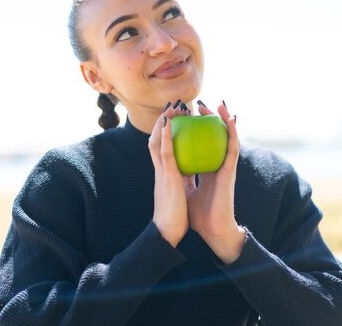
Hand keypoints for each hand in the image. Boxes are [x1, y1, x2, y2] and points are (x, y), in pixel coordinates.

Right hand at [148, 101, 193, 246]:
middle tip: (171, 107)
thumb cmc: (174, 218)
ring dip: (163, 123)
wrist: (167, 232)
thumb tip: (185, 178)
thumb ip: (180, 183)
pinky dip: (165, 136)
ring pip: (158, 141)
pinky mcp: (168, 177)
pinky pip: (165, 152)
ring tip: (171, 107)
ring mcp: (162, 173)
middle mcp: (160, 170)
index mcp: (164, 175)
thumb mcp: (178, 195)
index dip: (165, 133)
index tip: (172, 120)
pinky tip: (169, 123)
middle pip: (157, 140)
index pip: (162, 149)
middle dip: (163, 123)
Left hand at [185, 101, 245, 263]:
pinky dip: (232, 129)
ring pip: (225, 137)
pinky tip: (229, 117)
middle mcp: (214, 165)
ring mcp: (224, 166)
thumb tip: (166, 165)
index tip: (182, 116)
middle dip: (205, 120)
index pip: (197, 145)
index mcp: (202, 169)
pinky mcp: (230, 170)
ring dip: (221, 118)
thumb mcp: (182, 188)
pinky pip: (232, 145)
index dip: (191, 130)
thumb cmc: (195, 214)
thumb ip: (178, 175)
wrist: (209, 229)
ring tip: (215, 104)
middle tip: (195, 106)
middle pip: (211, 137)